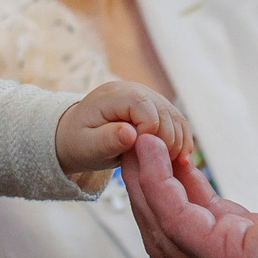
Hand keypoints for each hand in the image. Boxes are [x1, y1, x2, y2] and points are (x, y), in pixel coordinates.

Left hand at [55, 80, 191, 173]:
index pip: (148, 112)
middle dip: (167, 143)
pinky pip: (176, 122)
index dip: (150, 138)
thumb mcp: (87, 146)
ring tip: (170, 167)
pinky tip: (179, 160)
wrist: (75, 137)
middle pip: (166, 114)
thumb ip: (107, 140)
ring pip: (175, 118)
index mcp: (115, 95)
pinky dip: (181, 140)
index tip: (139, 157)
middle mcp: (134, 89)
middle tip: (158, 167)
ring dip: (178, 144)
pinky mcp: (155, 108)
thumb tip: (131, 134)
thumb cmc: (78, 142)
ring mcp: (147, 96)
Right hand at [122, 127, 257, 257]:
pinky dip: (159, 187)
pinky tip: (152, 153)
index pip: (204, 224)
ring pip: (168, 232)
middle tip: (132, 146)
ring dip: (145, 186)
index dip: (178, 187)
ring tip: (134, 143)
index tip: (164, 149)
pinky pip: (180, 222)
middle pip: (174, 235)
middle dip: (148, 190)